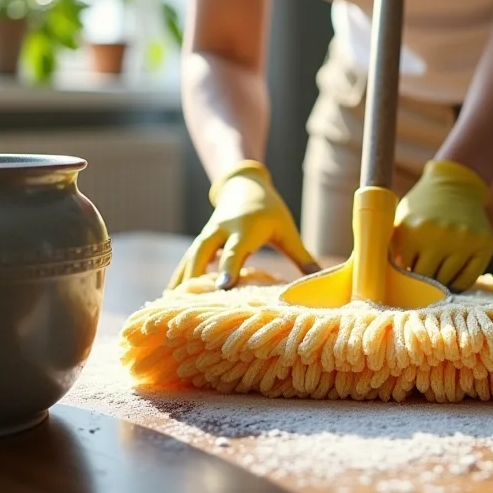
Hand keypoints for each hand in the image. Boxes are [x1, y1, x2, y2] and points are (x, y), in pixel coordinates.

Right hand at [167, 160, 319, 289]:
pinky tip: (170, 298)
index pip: (236, 251)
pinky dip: (180, 277)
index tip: (224, 286)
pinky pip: (187, 261)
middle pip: (204, 253)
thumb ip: (301, 255)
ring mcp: (208, 236)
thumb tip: (323, 279)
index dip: (229, 268)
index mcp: (245, 228)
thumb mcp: (286, 230)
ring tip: (170, 307)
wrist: (243, 185)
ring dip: (182, 280)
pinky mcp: (202, 242)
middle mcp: (222, 231)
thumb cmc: (269, 210)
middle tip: (187, 302)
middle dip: (197, 276)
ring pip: (191, 258)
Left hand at [391, 159, 492, 291]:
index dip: (404, 279)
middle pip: (427, 280)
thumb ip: (392, 250)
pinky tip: (451, 277)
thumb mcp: (400, 223)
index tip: (405, 279)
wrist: (455, 185)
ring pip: (447, 283)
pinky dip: (457, 284)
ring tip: (435, 276)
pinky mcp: (484, 244)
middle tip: (420, 281)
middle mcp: (440, 236)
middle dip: (422, 283)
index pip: (405, 274)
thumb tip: (388, 284)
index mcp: (413, 231)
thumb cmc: (422, 209)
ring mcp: (464, 241)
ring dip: (439, 284)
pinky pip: (467, 280)